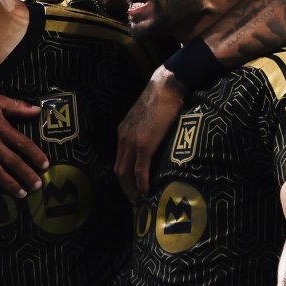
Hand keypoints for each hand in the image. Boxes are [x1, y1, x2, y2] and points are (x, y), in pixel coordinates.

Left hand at [115, 66, 185, 199]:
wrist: (167, 86)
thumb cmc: (163, 99)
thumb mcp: (147, 116)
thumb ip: (146, 131)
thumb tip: (155, 144)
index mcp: (123, 132)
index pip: (118, 160)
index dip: (124, 177)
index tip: (131, 188)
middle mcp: (123, 138)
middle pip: (118, 170)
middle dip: (125, 188)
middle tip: (135, 200)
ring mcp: (133, 141)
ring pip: (126, 173)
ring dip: (131, 189)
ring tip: (140, 199)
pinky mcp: (145, 143)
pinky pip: (140, 169)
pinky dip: (142, 183)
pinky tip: (147, 191)